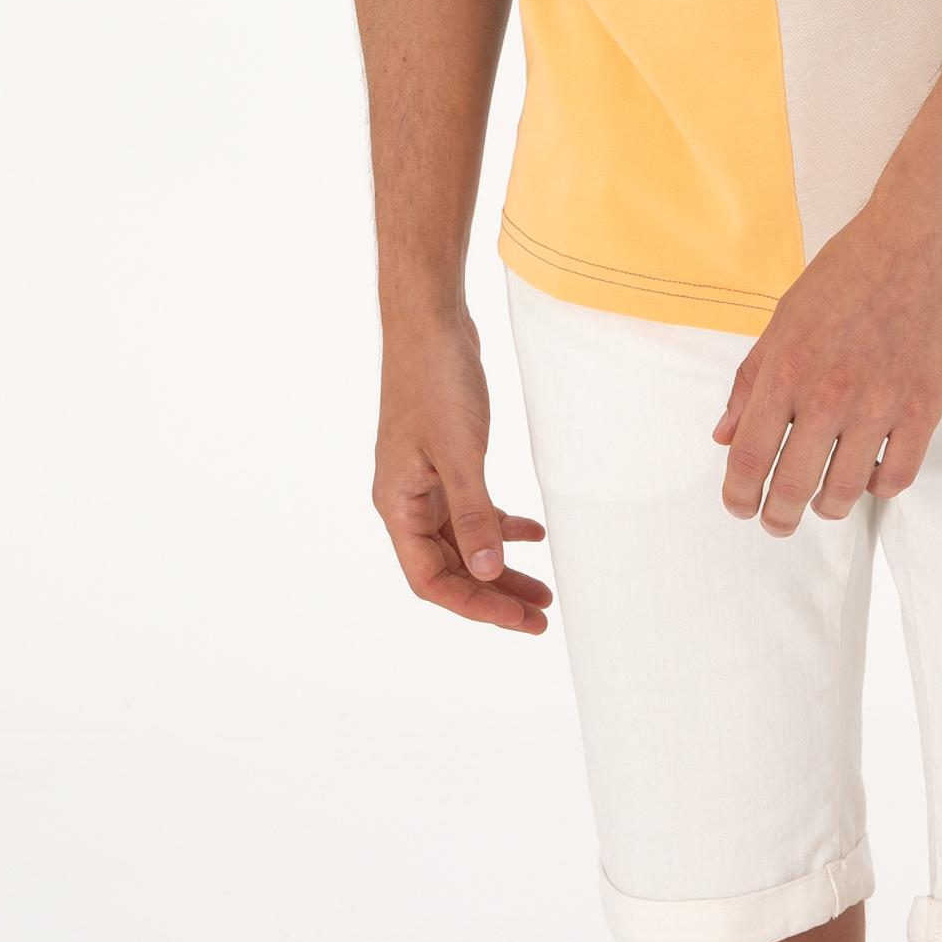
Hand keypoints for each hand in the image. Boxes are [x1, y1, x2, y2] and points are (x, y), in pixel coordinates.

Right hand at [373, 312, 551, 629]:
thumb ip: (473, 513)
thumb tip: (486, 573)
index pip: (432, 579)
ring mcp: (426, 480)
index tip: (519, 620)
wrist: (429, 321)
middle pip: (450, 567)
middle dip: (493, 594)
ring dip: (500, 565)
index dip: (475, 605)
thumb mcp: (459, 451)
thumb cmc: (434, 380)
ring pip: (465, 541)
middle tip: (540, 615)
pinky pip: (473, 507)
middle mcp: (407, 501)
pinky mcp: (447, 459)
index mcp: (397, 506)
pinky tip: (534, 532)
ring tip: (544, 588)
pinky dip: (501, 523)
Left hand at [710, 198, 941, 534]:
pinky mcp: (923, 407)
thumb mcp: (785, 315)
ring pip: (844, 492)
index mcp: (786, 367)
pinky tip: (870, 473)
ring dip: (827, 507)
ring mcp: (879, 402)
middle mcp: (828, 391)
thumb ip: (751, 378)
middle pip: (791, 486)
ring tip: (824, 500)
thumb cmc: (853, 268)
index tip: (740, 506)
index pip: (749, 457)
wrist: (921, 237)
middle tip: (778, 520)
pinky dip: (877, 486)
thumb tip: (725, 434)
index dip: (738, 496)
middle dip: (777, 516)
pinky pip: (896, 476)